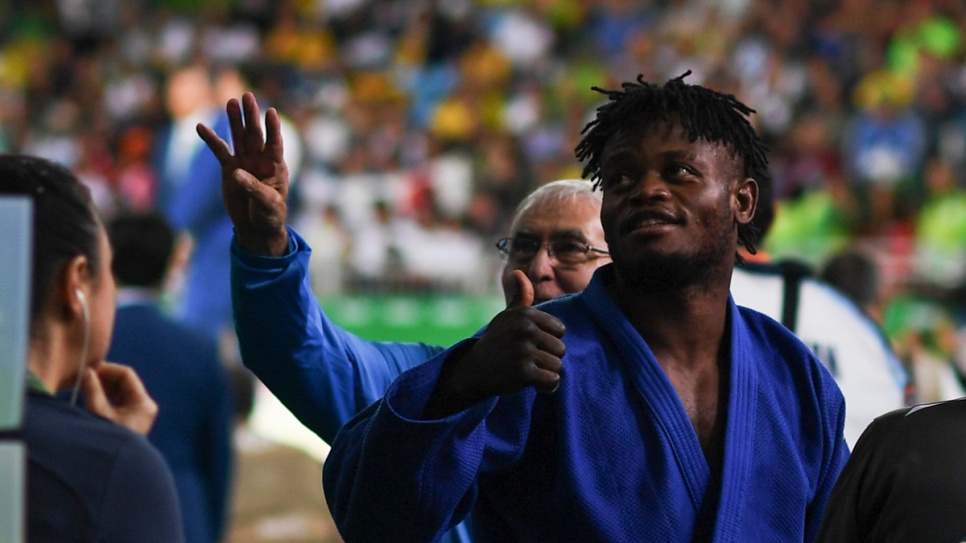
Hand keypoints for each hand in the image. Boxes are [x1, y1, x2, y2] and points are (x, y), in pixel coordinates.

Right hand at [82, 362, 157, 435]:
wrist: (116, 467)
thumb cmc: (108, 441)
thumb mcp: (98, 414)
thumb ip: (93, 391)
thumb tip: (87, 372)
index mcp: (143, 403)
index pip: (127, 375)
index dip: (107, 370)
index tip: (89, 370)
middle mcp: (145, 406)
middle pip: (124, 382)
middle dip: (104, 378)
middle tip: (85, 377)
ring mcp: (139, 413)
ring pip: (120, 391)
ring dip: (104, 387)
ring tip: (86, 386)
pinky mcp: (131, 420)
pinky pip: (119, 401)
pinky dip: (106, 397)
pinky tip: (92, 397)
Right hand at [197, 92, 289, 255]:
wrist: (256, 226)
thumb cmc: (270, 215)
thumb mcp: (268, 204)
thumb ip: (254, 187)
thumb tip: (236, 172)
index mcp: (275, 166)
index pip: (275, 143)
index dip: (273, 128)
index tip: (271, 112)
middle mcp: (260, 159)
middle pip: (255, 134)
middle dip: (251, 116)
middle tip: (247, 96)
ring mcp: (244, 162)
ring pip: (239, 137)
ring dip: (235, 120)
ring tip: (230, 101)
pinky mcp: (229, 169)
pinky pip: (219, 151)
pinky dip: (211, 139)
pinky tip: (201, 126)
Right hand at [424, 271, 565, 417]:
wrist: (474, 370)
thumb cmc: (496, 342)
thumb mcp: (506, 317)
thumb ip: (521, 297)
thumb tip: (519, 272)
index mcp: (526, 314)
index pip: (560, 330)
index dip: (548, 340)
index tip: (530, 344)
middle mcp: (525, 329)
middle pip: (561, 349)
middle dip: (548, 358)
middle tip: (527, 360)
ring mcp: (524, 351)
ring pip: (558, 366)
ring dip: (546, 373)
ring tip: (528, 371)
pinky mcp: (524, 373)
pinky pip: (553, 381)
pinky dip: (546, 386)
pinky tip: (534, 384)